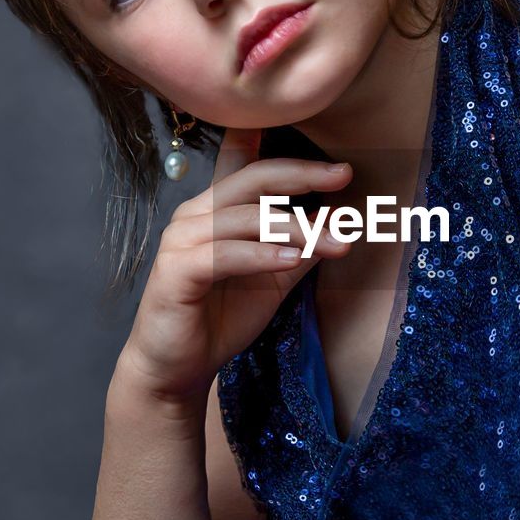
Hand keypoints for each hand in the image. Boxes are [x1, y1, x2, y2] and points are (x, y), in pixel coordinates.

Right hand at [114, 125, 352, 406]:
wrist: (178, 368)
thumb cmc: (222, 317)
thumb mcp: (275, 278)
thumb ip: (302, 246)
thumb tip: (339, 218)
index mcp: (216, 208)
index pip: (246, 163)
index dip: (285, 150)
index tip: (331, 154)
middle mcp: (195, 214)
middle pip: (253, 180)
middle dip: (302, 174)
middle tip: (343, 175)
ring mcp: (181, 240)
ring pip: (244, 218)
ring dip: (295, 228)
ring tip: (336, 240)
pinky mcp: (176, 271)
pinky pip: (224, 255)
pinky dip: (261, 255)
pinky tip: (293, 258)